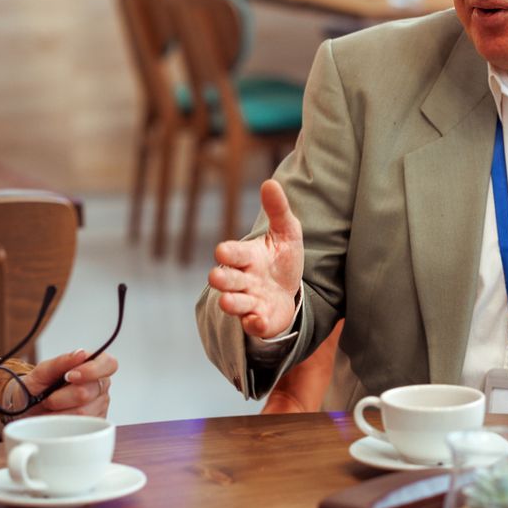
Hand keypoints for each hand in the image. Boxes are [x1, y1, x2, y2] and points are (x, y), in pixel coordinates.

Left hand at [22, 350, 117, 417]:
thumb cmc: (35, 389)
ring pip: (83, 412)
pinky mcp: (93, 425)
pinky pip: (80, 427)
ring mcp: (99, 407)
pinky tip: (57, 418)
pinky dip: (62, 424)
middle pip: (88, 392)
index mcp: (92, 366)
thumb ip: (61, 361)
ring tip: (52, 408)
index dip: (91, 370)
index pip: (108, 364)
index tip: (70, 376)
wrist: (25, 411)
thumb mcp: (42, 371)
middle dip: (61, 396)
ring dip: (60, 412)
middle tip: (49, 397)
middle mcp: (100, 386)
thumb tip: (80, 354)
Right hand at [208, 179, 304, 337]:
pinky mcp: (259, 320)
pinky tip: (258, 320)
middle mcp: (243, 280)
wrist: (291, 292)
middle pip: (227, 279)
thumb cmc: (281, 259)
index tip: (222, 250)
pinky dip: (254, 323)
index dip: (228, 252)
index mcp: (247, 257)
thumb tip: (271, 183)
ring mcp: (249, 301)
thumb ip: (278, 210)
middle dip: (222, 278)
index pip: (233, 253)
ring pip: (235, 303)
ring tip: (227, 302)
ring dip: (231, 303)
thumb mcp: (287, 233)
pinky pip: (253, 325)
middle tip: (216, 276)